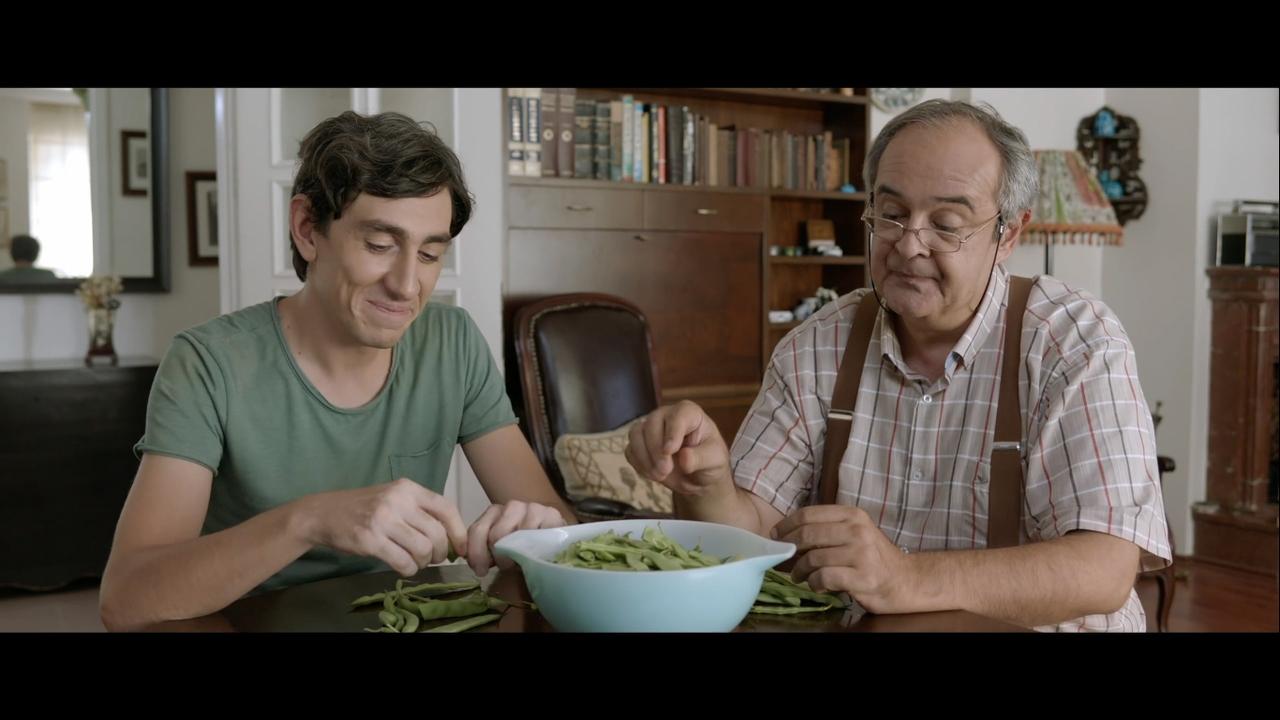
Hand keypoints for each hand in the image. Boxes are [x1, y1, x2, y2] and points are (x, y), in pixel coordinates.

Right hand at [303, 478, 467, 576]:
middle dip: (440, 552)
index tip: (461, 548)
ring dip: (423, 562)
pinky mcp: (370, 540)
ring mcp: (383, 520)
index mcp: (408, 488)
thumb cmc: (364, 507)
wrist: (324, 513)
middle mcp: (398, 501)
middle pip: (437, 533)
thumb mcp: (394, 497)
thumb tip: (451, 537)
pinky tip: (403, 567)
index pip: (446, 508)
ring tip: (416, 562)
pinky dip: (408, 569)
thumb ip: (420, 511)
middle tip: (432, 558)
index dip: (459, 531)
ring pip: (422, 549)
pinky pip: (403, 561)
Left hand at [466, 501, 566, 576]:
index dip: (476, 553)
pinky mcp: (552, 514)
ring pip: (517, 535)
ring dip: (516, 555)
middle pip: (495, 534)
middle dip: (497, 556)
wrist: (554, 543)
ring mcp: (532, 508)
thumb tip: (465, 555)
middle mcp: (512, 506)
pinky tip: (537, 555)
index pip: (478, 530)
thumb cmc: (523, 549)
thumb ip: (483, 551)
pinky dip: (536, 549)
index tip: (480, 571)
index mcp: (494, 512)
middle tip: (504, 568)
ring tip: (521, 562)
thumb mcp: (499, 551)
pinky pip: (539, 535)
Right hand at [624, 400, 732, 496]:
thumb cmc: (709, 461)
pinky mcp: (640, 444)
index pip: (678, 415)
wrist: (697, 477)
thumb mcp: (715, 460)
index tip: (669, 451)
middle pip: (652, 424)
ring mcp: (651, 428)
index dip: (672, 432)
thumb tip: (684, 458)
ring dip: (644, 457)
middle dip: (656, 450)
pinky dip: (639, 464)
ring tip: (658, 476)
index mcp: (689, 413)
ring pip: (636, 434)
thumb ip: (701, 458)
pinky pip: (630, 450)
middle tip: (665, 471)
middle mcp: (667, 415)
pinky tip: (652, 474)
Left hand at [772, 504, 913, 613]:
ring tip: (800, 576)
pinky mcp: (862, 577)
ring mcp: (861, 554)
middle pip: (807, 534)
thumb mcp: (855, 533)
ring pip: (813, 558)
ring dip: (800, 570)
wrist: (906, 581)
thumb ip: (829, 529)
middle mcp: (857, 531)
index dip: (787, 524)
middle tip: (785, 558)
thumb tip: (791, 532)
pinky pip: (824, 578)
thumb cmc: (875, 558)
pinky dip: (815, 583)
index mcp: (852, 515)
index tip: (776, 535)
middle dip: (790, 548)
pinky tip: (818, 586)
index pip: (809, 514)